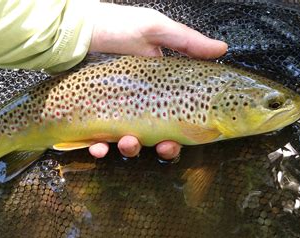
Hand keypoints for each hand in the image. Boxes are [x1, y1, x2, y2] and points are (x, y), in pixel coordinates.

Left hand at [87, 3, 227, 159]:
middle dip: (163, 148)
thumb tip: (222, 49)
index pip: (176, 117)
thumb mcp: (155, 29)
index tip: (182, 139)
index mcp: (158, 87)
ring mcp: (116, 112)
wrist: (77, 29)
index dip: (181, 134)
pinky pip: (98, 142)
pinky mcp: (93, 117)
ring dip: (132, 149)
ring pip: (129, 143)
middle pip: (157, 137)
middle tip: (163, 147)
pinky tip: (99, 147)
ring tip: (127, 142)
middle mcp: (140, 103)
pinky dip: (100, 149)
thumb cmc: (116, 26)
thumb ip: (188, 42)